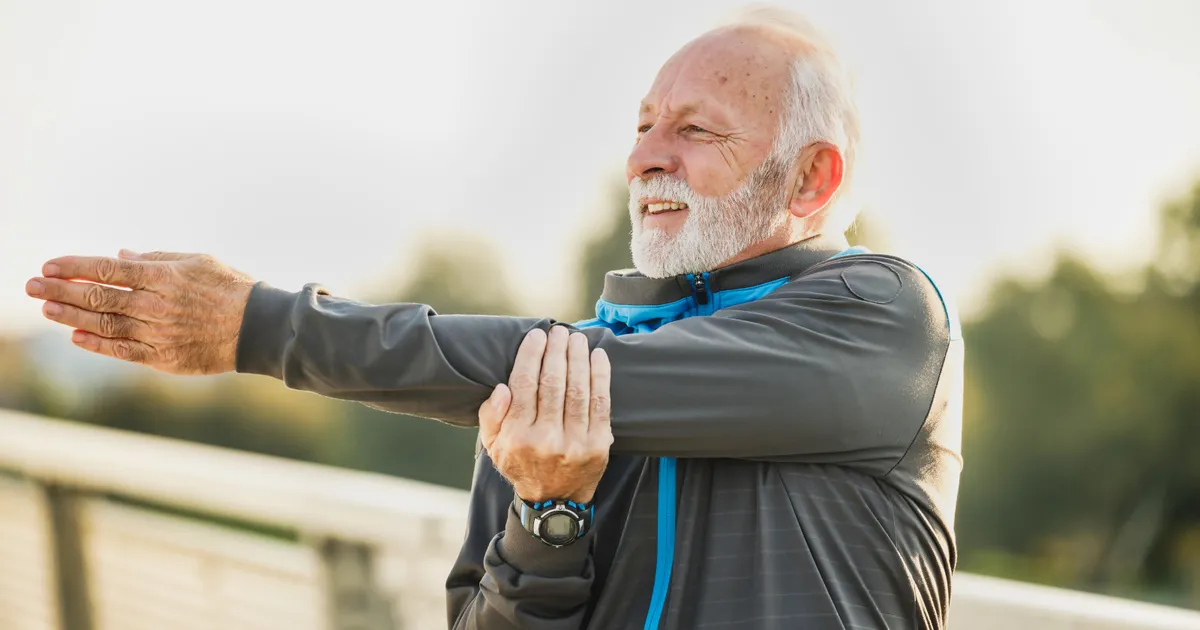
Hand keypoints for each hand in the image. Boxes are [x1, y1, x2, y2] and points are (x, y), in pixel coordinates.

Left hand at [25, 250, 254, 374]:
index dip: (75, 267)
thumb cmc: (231, 289)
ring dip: (70, 316)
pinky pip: (122, 351)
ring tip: (46, 308)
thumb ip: (158, 259)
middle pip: (98, 297)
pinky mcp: (163, 358)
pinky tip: (77, 336)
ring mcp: (158, 333)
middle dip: (60, 290)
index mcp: (164, 277)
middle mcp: (155, 305)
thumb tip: (121, 257)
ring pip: (104, 324)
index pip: (108, 270)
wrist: (259, 328)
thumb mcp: (198, 261)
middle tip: (31, 286)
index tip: (48, 265)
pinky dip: (97, 344)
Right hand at [478, 326, 612, 503]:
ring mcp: (576, 443)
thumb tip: (502, 388)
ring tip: (577, 338)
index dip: (531, 355)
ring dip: (578, 358)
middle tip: (559, 331)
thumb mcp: (493, 446)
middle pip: (553, 382)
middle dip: (557, 351)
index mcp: (518, 436)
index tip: (537, 336)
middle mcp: (546, 439)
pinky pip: (601, 403)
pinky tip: (598, 357)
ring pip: (578, 389)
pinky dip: (601, 377)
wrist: (553, 502)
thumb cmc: (521, 464)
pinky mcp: (599, 445)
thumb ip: (490, 416)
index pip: (524, 385)